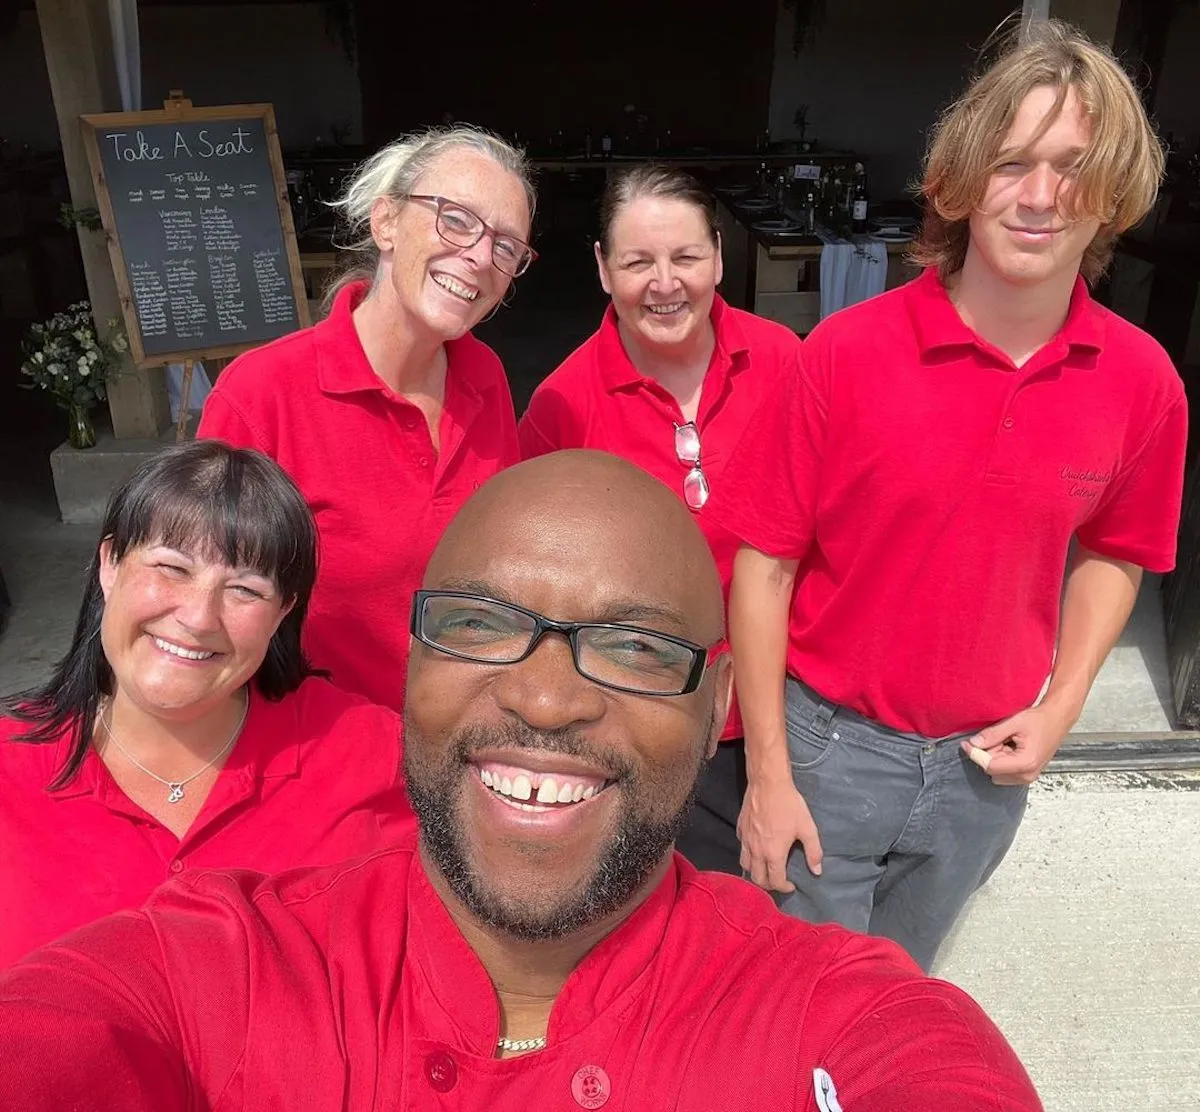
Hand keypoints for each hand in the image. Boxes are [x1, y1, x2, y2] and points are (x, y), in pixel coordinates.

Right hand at [737, 774, 822, 890]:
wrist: (767, 783)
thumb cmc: (789, 805)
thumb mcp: (807, 828)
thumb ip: (813, 852)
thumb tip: (817, 871)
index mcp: (773, 854)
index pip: (776, 881)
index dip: (784, 888)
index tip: (791, 885)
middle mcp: (756, 851)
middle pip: (757, 879)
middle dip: (768, 885)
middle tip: (778, 880)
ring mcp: (745, 840)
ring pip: (745, 866)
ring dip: (755, 872)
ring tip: (765, 868)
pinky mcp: (740, 829)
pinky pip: (742, 848)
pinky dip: (748, 854)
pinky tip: (756, 848)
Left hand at [960, 703, 1074, 785]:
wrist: (1058, 719)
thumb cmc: (1041, 720)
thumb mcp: (1014, 722)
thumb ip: (992, 734)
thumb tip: (974, 743)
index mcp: (1025, 763)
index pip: (990, 766)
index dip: (975, 754)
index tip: (966, 743)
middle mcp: (1027, 774)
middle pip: (992, 771)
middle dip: (988, 755)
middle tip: (997, 737)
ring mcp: (1028, 777)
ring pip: (997, 773)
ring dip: (995, 758)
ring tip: (1007, 741)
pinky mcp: (1027, 774)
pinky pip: (1005, 772)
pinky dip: (1002, 760)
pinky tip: (1010, 747)